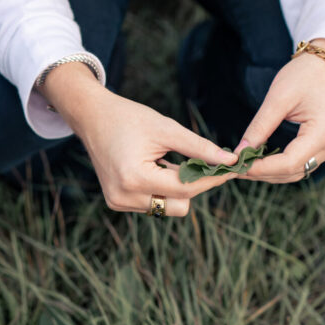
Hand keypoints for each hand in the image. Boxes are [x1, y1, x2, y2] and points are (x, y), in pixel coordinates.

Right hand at [41, 62, 237, 215]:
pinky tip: (154, 168)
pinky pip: (153, 204)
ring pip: (167, 207)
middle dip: (194, 186)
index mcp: (134, 178)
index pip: (186, 188)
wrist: (93, 117)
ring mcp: (118, 202)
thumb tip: (230, 162)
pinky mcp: (117, 202)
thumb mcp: (167, 129)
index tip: (231, 169)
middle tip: (201, 163)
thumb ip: (200, 148)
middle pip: (180, 206)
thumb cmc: (129, 118)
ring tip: (169, 161)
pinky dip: (162, 189)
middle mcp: (124, 196)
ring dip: (176, 188)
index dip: (211, 179)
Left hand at [240, 38, 324, 182]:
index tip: (237, 165)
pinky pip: (302, 163)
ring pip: (297, 171)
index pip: (290, 162)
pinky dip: (280, 166)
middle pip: (293, 171)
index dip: (262, 168)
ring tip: (243, 167)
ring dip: (270, 173)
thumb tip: (239, 152)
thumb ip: (259, 127)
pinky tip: (260, 162)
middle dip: (263, 173)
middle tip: (234, 169)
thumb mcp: (278, 98)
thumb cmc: (304, 75)